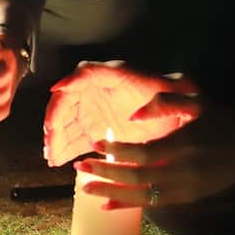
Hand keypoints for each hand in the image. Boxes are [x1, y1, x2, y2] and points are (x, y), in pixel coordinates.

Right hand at [44, 61, 198, 166]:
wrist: (183, 117)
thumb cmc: (179, 101)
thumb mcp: (178, 94)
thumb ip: (161, 102)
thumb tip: (137, 117)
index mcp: (116, 76)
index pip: (86, 74)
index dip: (70, 82)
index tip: (58, 92)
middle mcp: (99, 91)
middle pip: (69, 100)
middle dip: (56, 119)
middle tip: (50, 138)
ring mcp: (95, 111)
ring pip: (68, 122)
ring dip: (57, 137)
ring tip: (51, 155)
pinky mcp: (96, 131)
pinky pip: (75, 139)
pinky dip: (65, 149)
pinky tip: (57, 161)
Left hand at [78, 94, 234, 209]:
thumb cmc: (219, 120)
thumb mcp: (195, 100)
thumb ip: (163, 103)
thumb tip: (133, 116)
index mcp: (184, 144)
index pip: (144, 153)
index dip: (117, 150)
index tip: (96, 143)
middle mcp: (184, 170)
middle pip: (138, 177)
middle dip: (106, 173)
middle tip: (80, 168)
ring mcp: (186, 188)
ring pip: (142, 196)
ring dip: (111, 193)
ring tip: (85, 189)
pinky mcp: (187, 198)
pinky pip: (154, 205)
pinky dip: (129, 206)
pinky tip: (107, 206)